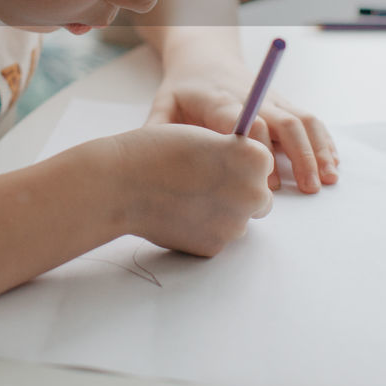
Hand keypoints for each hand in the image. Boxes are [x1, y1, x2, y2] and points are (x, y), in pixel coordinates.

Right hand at [113, 124, 272, 256]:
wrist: (122, 183)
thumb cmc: (159, 151)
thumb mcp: (206, 137)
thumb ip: (234, 155)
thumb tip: (246, 175)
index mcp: (255, 160)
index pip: (263, 163)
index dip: (239, 161)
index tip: (217, 160)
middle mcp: (253, 194)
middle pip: (260, 197)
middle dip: (239, 192)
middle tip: (204, 182)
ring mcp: (234, 225)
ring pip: (238, 220)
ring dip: (220, 212)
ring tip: (185, 197)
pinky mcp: (214, 248)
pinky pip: (216, 237)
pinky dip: (201, 229)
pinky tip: (177, 214)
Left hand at [146, 38, 338, 192]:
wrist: (203, 56)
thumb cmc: (182, 89)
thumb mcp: (164, 104)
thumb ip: (158, 131)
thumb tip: (149, 168)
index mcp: (220, 100)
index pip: (245, 119)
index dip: (258, 148)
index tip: (265, 181)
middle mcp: (251, 96)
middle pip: (282, 120)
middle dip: (299, 154)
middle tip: (309, 187)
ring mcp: (271, 98)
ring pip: (301, 119)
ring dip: (317, 149)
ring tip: (328, 178)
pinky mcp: (283, 102)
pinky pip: (309, 119)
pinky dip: (323, 140)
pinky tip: (332, 163)